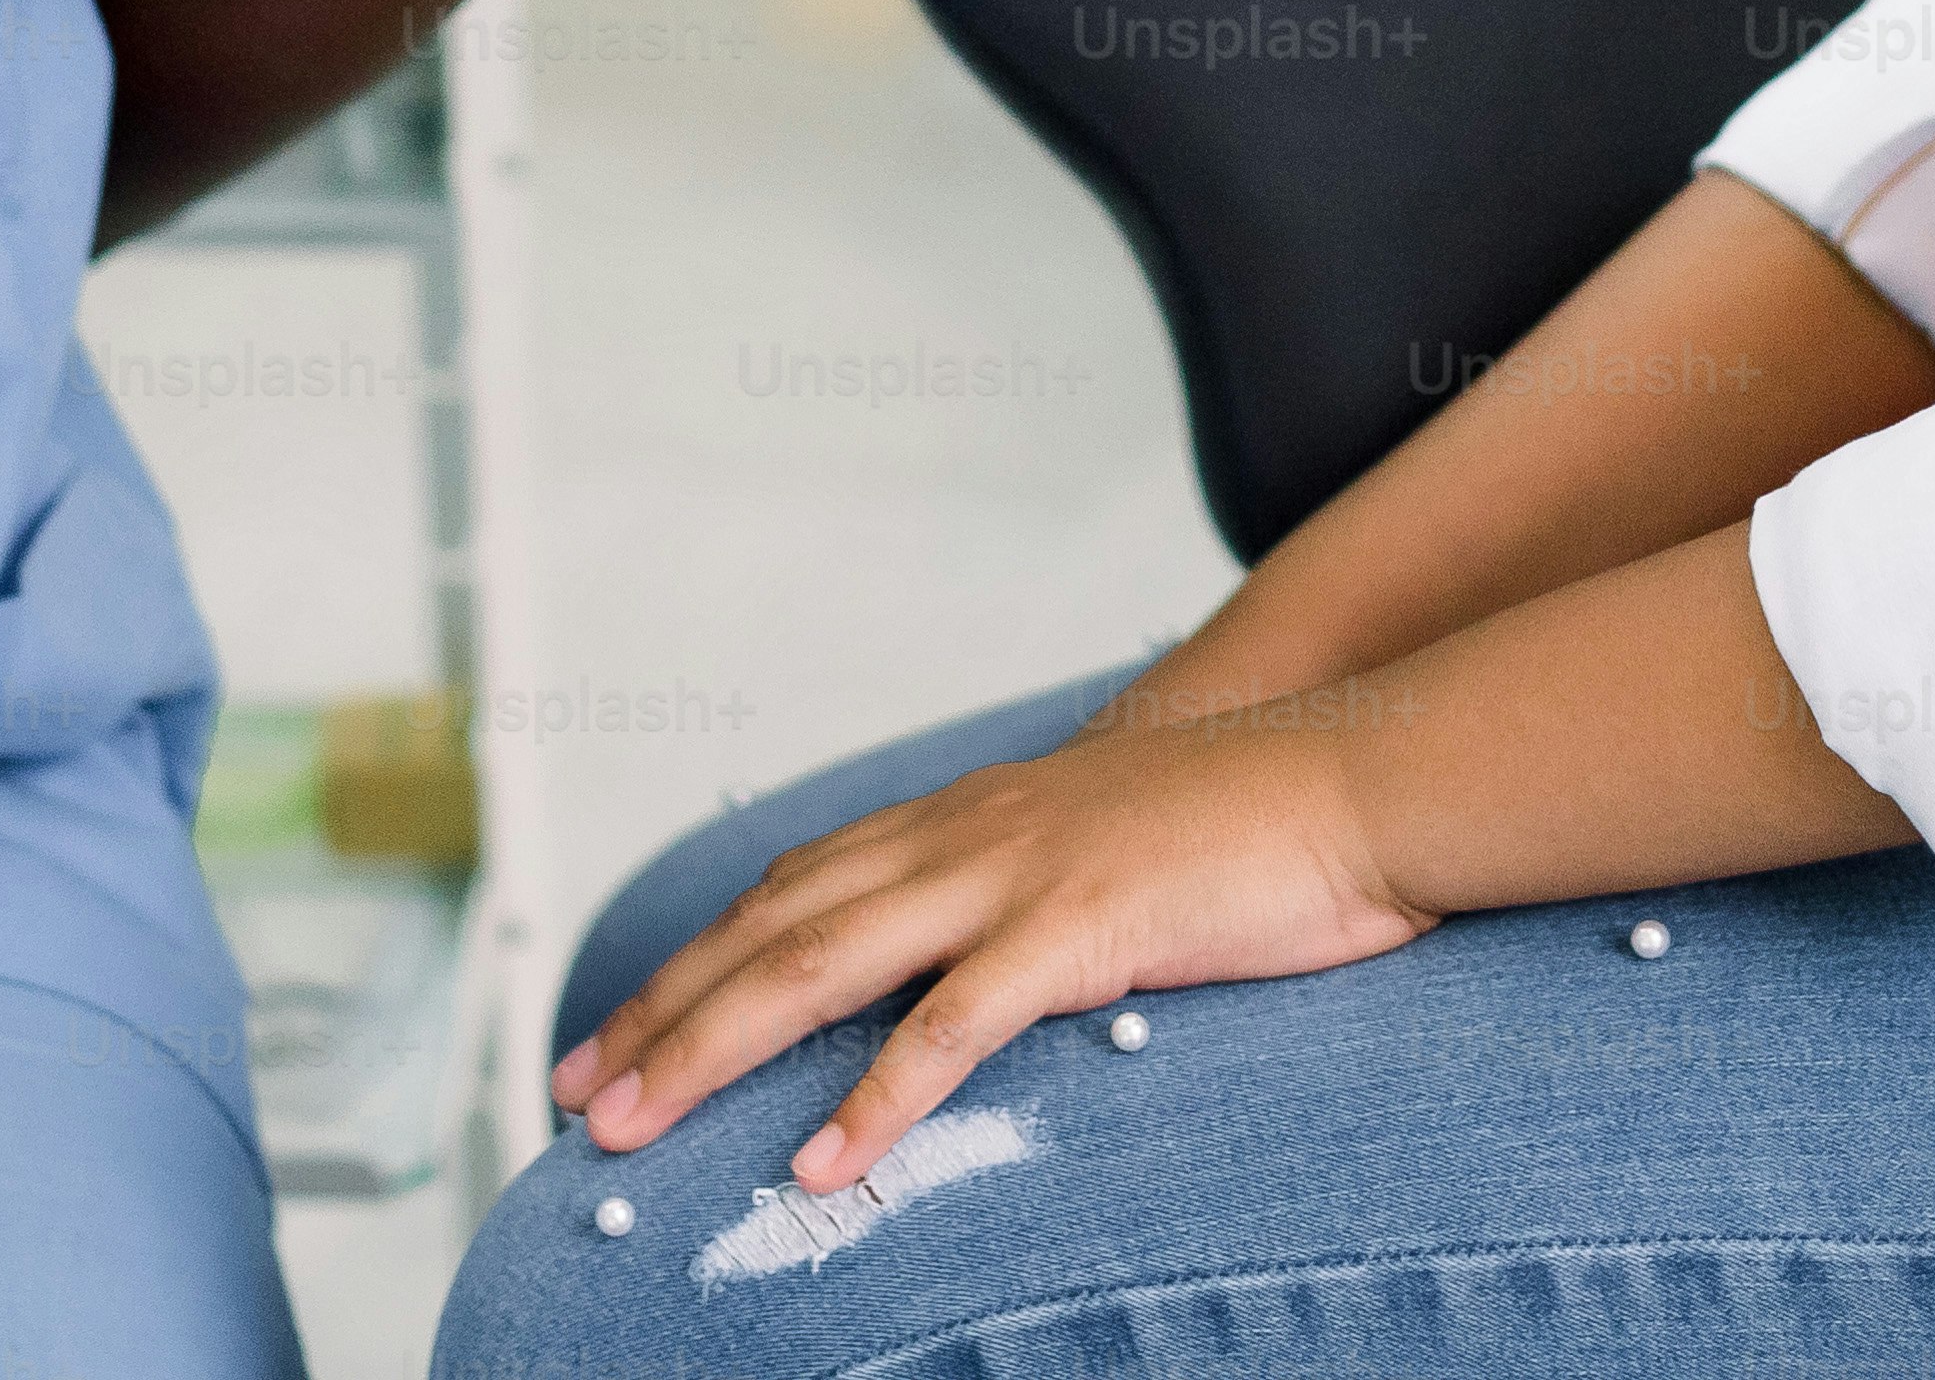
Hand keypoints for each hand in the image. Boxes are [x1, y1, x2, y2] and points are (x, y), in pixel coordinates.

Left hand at [553, 693, 1437, 1187]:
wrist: (1360, 772)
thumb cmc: (1248, 832)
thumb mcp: (1103, 855)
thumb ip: (1022, 904)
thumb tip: (969, 977)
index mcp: (966, 820)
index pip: (788, 892)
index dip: (691, 965)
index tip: (611, 1037)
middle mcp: (964, 836)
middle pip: (771, 929)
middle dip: (661, 1015)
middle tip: (574, 1098)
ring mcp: (1014, 877)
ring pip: (821, 966)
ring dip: (713, 1050)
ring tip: (633, 1130)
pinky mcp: (1078, 927)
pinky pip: (953, 1025)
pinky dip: (876, 1096)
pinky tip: (820, 1162)